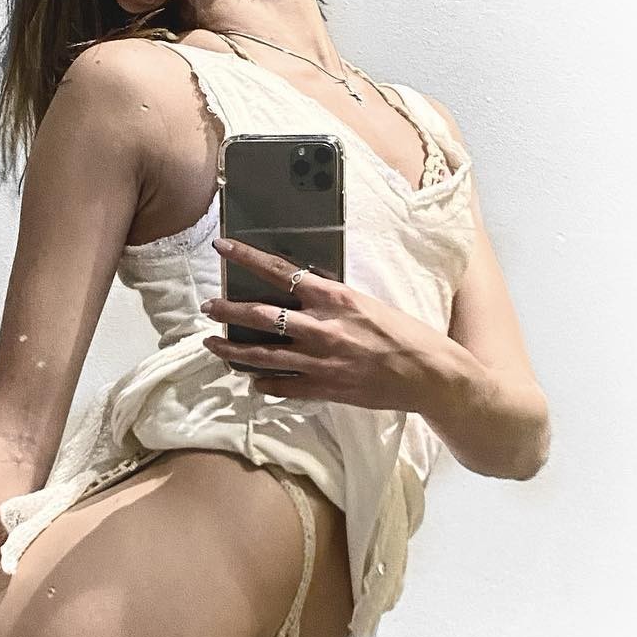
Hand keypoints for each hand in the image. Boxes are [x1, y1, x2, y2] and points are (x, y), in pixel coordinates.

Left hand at [199, 235, 440, 411]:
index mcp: (335, 298)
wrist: (429, 374)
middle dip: (228, 310)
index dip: (248, 258)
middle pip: (261, 315)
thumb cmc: (404, 334)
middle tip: (207, 307)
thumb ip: (331, 301)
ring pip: (262, 355)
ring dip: (232, 350)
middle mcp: (322, 327)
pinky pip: (283, 386)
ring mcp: (320, 361)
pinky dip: (264, 383)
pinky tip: (252, 381)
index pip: (281, 272)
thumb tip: (301, 293)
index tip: (223, 247)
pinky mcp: (324, 389)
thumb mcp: (366, 304)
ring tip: (212, 345)